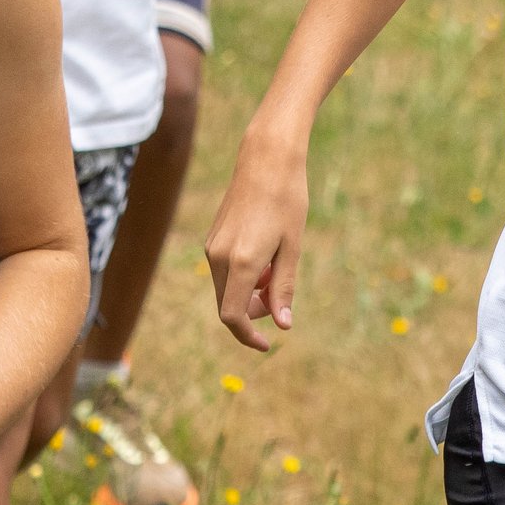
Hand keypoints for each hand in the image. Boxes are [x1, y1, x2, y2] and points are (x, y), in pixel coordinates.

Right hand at [205, 136, 310, 351]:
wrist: (266, 160)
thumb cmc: (287, 201)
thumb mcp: (293, 248)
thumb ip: (284, 288)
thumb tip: (283, 325)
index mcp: (241, 262)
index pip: (233, 316)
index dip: (248, 335)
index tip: (267, 344)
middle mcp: (219, 257)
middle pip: (228, 305)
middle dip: (253, 312)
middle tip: (280, 295)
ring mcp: (212, 247)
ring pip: (225, 289)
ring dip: (249, 293)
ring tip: (276, 268)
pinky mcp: (212, 238)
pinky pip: (223, 271)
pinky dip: (242, 277)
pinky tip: (264, 257)